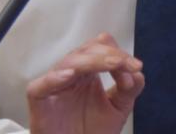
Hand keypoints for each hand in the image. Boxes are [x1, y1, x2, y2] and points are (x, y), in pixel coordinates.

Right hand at [26, 32, 144, 133]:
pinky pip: (39, 86)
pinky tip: (71, 75)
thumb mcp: (118, 108)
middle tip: (125, 63)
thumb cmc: (92, 132)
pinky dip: (53, 78)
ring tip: (111, 65)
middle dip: (108, 54)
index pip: (100, 49)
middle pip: (85, 51)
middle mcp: (71, 75)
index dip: (117, 52)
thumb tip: (136, 73)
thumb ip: (129, 89)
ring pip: (67, 63)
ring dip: (91, 61)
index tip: (135, 66)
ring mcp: (54, 87)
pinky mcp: (39, 102)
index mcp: (88, 73)